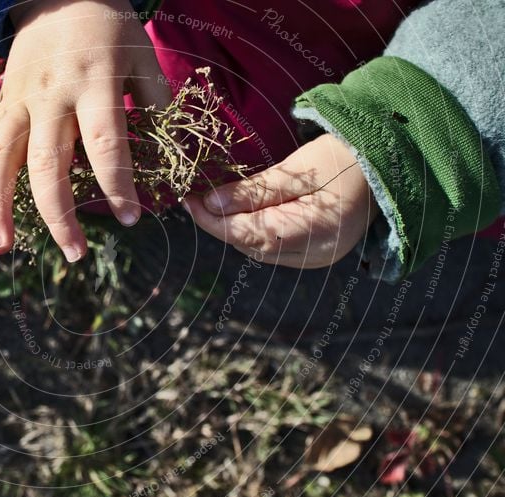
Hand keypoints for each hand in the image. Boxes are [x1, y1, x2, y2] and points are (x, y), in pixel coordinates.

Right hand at [0, 0, 169, 261]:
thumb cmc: (109, 29)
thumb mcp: (142, 56)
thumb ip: (155, 106)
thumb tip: (171, 163)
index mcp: (94, 82)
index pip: (104, 142)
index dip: (117, 183)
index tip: (132, 219)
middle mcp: (50, 95)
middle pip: (45, 161)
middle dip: (58, 213)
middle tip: (74, 254)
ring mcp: (19, 101)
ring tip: (0, 250)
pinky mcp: (2, 106)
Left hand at [184, 133, 378, 268]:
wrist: (387, 164)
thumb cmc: (346, 158)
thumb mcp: (298, 168)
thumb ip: (255, 190)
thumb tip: (211, 203)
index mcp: (315, 231)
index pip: (248, 234)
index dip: (213, 221)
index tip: (189, 201)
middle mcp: (315, 255)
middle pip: (251, 246)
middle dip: (219, 224)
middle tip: (194, 199)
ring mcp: (316, 259)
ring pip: (259, 249)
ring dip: (233, 229)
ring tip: (211, 205)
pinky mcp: (314, 254)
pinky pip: (272, 248)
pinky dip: (252, 231)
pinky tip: (239, 214)